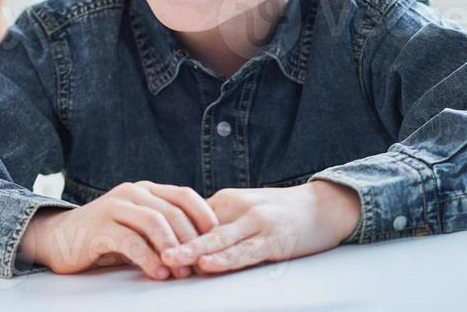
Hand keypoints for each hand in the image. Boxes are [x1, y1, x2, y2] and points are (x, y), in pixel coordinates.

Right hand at [20, 181, 218, 280]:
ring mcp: (114, 207)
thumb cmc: (104, 237)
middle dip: (190, 241)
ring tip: (180, 272)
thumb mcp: (137, 229)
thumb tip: (204, 247)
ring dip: (172, 250)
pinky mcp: (99, 226)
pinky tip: (158, 274)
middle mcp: (131, 193)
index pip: (184, 196)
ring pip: (154, 222)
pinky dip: (149, 259)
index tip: (218, 241)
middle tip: (199, 266)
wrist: (59, 239)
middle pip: (172, 211)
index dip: (205, 216)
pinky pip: (131, 241)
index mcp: (144, 190)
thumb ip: (163, 230)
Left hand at [161, 181, 361, 274]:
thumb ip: (218, 223)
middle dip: (173, 241)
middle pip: (199, 227)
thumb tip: (185, 240)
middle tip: (147, 251)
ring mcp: (257, 222)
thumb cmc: (280, 212)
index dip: (168, 233)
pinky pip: (247, 251)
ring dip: (193, 251)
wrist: (323, 205)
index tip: (143, 242)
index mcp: (225, 202)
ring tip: (170, 260)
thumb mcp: (245, 211)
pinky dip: (227, 258)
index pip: (190, 219)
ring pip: (219, 239)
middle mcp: (237, 208)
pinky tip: (211, 263)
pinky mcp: (275, 238)